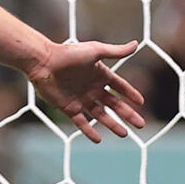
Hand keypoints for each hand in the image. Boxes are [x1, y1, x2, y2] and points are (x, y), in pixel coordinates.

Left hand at [27, 40, 145, 142]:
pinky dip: (89, 131)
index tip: (141, 102)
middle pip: (113, 104)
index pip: (119, 86)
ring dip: (112, 124)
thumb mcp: (95, 51)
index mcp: (99, 74)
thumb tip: (136, 44)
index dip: (130, 94)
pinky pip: (81, 122)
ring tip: (124, 134)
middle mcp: (91, 87)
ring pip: (100, 115)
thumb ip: (116, 51)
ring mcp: (80, 98)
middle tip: (141, 124)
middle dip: (127, 114)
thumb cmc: (68, 54)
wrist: (43, 62)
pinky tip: (98, 139)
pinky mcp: (68, 107)